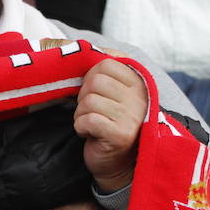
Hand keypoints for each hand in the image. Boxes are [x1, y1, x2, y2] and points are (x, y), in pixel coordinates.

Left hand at [75, 58, 146, 192]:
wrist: (118, 164)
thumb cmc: (108, 123)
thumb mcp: (109, 93)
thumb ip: (100, 70)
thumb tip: (70, 44)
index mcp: (137, 83)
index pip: (105, 63)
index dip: (90, 78)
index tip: (95, 94)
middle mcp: (139, 98)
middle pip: (94, 81)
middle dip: (84, 97)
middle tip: (92, 112)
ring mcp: (131, 116)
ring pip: (88, 100)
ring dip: (81, 114)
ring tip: (92, 124)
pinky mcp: (120, 134)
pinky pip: (87, 119)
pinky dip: (81, 127)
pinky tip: (90, 134)